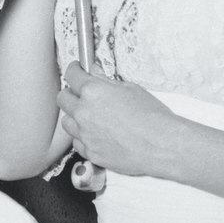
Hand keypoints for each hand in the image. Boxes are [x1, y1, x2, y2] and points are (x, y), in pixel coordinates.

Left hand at [56, 62, 179, 176]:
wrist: (160, 144)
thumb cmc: (151, 117)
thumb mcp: (131, 89)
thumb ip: (107, 81)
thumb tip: (95, 73)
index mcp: (93, 92)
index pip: (72, 75)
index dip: (74, 70)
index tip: (76, 70)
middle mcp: (84, 112)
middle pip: (63, 98)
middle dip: (71, 93)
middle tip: (81, 93)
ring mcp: (85, 134)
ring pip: (66, 122)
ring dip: (74, 116)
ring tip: (90, 116)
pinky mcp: (90, 152)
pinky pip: (77, 142)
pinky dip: (83, 137)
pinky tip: (95, 134)